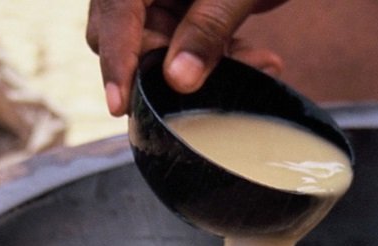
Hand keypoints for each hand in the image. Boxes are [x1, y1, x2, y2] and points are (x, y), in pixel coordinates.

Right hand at [86, 0, 287, 115]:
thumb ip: (209, 28)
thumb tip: (178, 81)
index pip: (116, 10)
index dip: (117, 60)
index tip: (119, 103)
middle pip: (126, 35)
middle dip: (166, 68)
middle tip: (204, 86)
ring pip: (161, 46)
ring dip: (204, 67)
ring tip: (258, 65)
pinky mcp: (185, 4)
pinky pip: (187, 44)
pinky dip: (220, 57)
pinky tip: (260, 59)